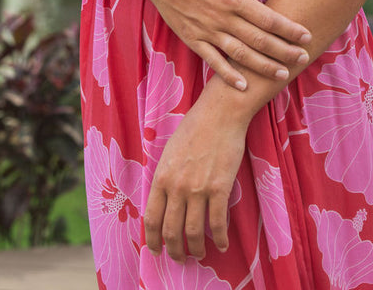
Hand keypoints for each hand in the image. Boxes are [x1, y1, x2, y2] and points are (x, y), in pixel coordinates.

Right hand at [139, 0, 310, 88]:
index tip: (306, 36)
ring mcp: (206, 31)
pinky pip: (213, 61)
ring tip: (282, 74)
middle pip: (259, 40)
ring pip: (240, 54)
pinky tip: (243, 85)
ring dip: (263, 66)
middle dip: (284, 51)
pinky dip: (228, 75)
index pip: (268, 18)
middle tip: (303, 59)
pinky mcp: (192, 39)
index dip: (289, 29)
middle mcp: (221, 18)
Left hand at [144, 91, 246, 261]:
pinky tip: (221, 244)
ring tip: (200, 254)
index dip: (152, 240)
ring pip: (194, 232)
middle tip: (179, 258)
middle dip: (174, 250)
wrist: (220, 113)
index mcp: (161, 177)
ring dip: (196, 249)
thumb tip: (163, 200)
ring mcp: (198, 189)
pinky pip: (218, 222)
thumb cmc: (194, 128)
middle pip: (171, 231)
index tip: (156, 250)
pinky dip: (219, 238)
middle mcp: (176, 187)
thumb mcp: (169, 152)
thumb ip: (165, 177)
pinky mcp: (220, 188)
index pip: (151, 218)